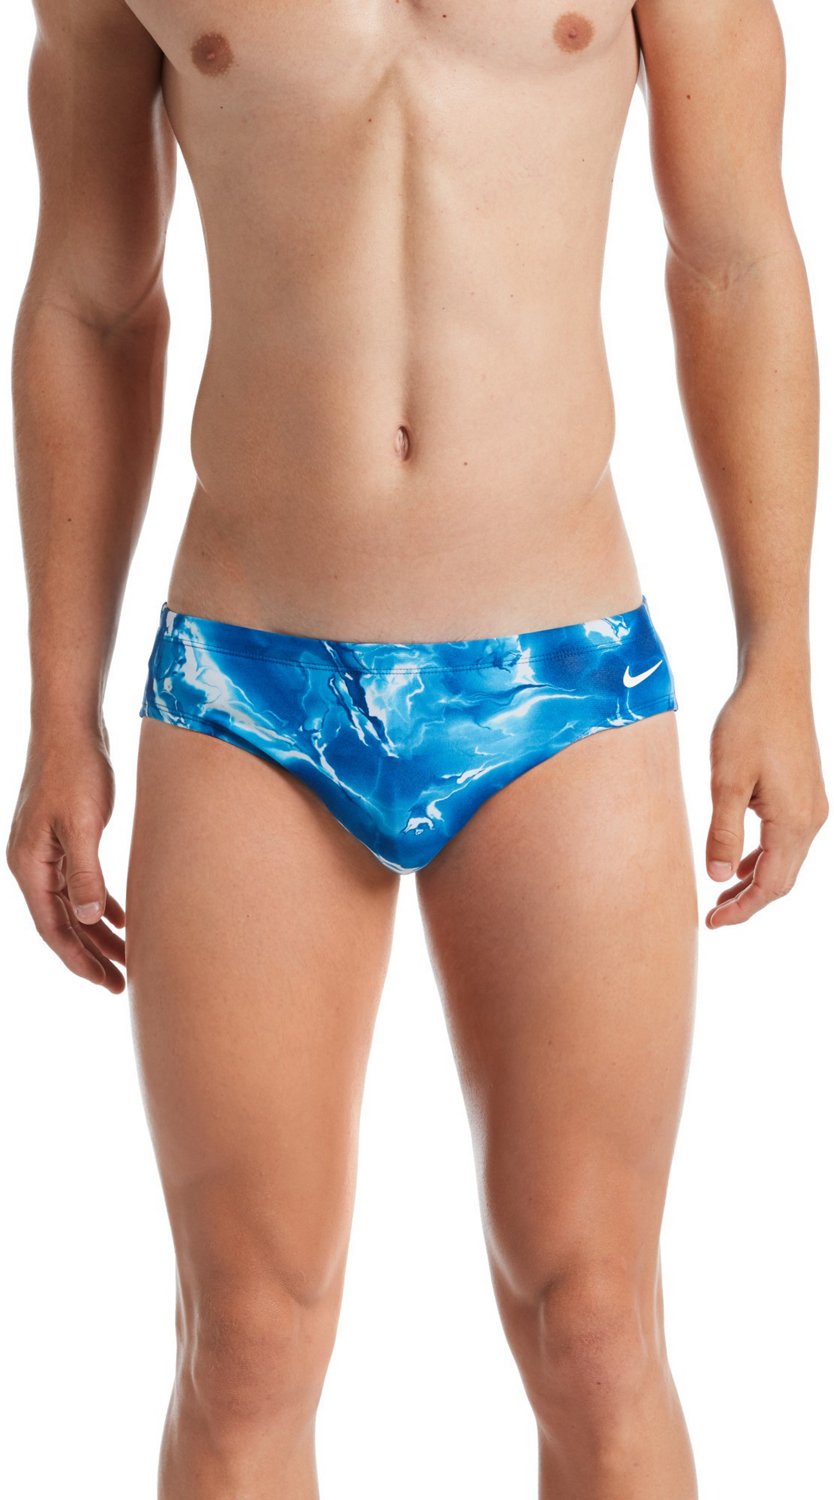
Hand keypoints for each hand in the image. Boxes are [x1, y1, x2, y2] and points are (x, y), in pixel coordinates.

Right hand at [6, 727, 125, 991]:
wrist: (70, 728)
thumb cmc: (75, 771)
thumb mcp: (83, 825)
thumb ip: (85, 873)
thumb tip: (90, 921)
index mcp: (30, 865)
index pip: (52, 927)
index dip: (78, 959)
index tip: (104, 983)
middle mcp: (33, 864)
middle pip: (63, 923)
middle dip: (91, 955)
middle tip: (120, 984)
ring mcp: (47, 852)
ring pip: (74, 905)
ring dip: (98, 933)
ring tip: (127, 959)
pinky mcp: (65, 838)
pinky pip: (81, 883)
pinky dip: (100, 903)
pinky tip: (122, 919)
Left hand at [705, 675, 828, 927]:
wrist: (776, 682)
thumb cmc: (748, 724)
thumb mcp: (726, 779)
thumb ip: (723, 831)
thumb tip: (718, 878)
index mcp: (793, 821)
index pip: (771, 885)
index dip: (743, 910)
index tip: (711, 923)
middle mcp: (811, 819)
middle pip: (783, 879)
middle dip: (749, 902)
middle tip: (712, 916)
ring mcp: (812, 807)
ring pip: (786, 861)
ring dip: (756, 881)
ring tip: (721, 896)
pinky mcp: (806, 794)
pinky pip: (787, 841)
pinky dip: (764, 858)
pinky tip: (740, 863)